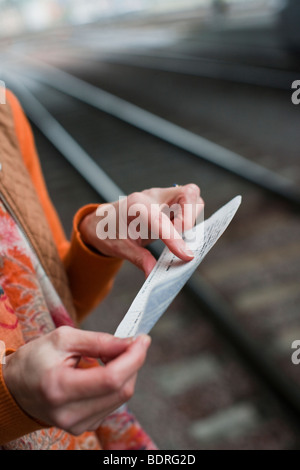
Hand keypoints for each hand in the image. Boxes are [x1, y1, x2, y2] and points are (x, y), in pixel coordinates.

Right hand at [3, 326, 150, 434]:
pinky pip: (112, 404)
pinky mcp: (82, 427)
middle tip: (131, 342)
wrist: (14, 388)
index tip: (143, 339)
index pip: (110, 378)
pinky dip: (117, 385)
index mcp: (60, 387)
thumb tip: (131, 342)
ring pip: (120, 398)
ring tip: (114, 355)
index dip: (133, 358)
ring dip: (126, 373)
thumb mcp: (63, 339)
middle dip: (133, 362)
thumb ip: (99, 341)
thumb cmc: (35, 359)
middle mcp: (69, 413)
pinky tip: (107, 370)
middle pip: (120, 390)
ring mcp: (76, 425)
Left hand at [80, 184, 203, 276]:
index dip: (174, 237)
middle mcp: (152, 196)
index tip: (186, 255)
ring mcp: (162, 197)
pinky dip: (190, 219)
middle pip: (186, 194)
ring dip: (191, 217)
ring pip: (191, 196)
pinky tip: (179, 233)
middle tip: (184, 239)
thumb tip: (152, 272)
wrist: (103, 221)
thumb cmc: (109, 231)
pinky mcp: (169, 202)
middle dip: (191, 217)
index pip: (160, 219)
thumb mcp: (119, 248)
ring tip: (178, 235)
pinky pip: (189, 204)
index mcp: (135, 206)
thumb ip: (139, 258)